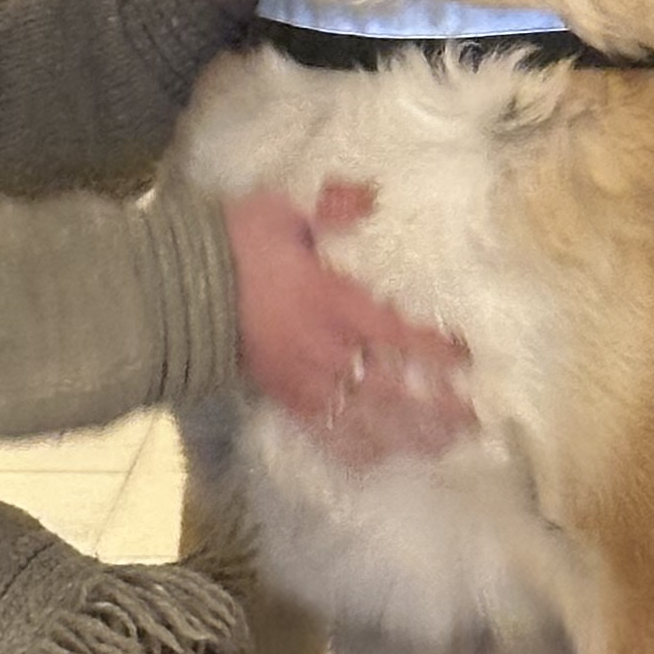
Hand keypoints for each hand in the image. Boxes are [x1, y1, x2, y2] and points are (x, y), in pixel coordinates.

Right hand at [223, 181, 473, 464]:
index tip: (468, 357)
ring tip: (446, 444)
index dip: (436, 349)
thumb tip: (373, 195)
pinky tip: (383, 458)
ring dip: (410, 434)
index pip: (400, 333)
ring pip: (369, 418)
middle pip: (395, 388)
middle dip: (437, 406)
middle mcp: (329, 350)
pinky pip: (328, 434)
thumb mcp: (284, 212)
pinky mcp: (286, 399)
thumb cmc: (235, 247)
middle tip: (475, 418)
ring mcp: (307, 381)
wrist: (179, 291)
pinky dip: (358, 449)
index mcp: (336, 303)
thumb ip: (333, 208)